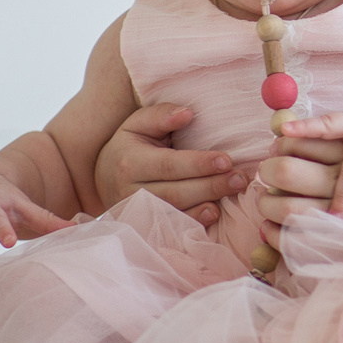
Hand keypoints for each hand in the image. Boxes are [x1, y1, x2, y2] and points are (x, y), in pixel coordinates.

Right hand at [98, 102, 242, 228]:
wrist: (103, 180)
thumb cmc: (129, 146)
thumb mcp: (137, 124)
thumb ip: (161, 115)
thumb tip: (187, 113)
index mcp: (129, 163)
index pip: (168, 165)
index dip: (198, 164)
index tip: (226, 160)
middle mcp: (130, 192)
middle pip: (176, 193)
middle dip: (211, 186)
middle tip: (240, 178)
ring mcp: (137, 214)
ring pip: (176, 213)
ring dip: (208, 205)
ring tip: (234, 192)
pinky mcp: (145, 227)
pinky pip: (172, 229)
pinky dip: (195, 222)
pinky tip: (215, 213)